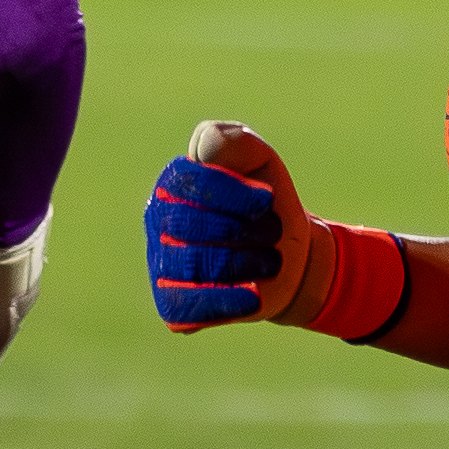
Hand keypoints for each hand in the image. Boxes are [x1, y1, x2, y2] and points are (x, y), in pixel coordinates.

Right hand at [147, 121, 302, 328]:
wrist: (290, 257)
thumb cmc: (267, 206)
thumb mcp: (262, 164)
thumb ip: (237, 142)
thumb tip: (205, 146)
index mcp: (173, 183)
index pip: (185, 182)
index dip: (228, 192)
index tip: (267, 199)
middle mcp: (157, 222)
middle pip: (186, 224)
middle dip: (240, 228)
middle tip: (273, 231)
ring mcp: (161, 264)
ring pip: (192, 265)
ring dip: (243, 262)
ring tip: (272, 261)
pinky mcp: (171, 303)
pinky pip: (187, 305)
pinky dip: (226, 300)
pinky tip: (255, 296)